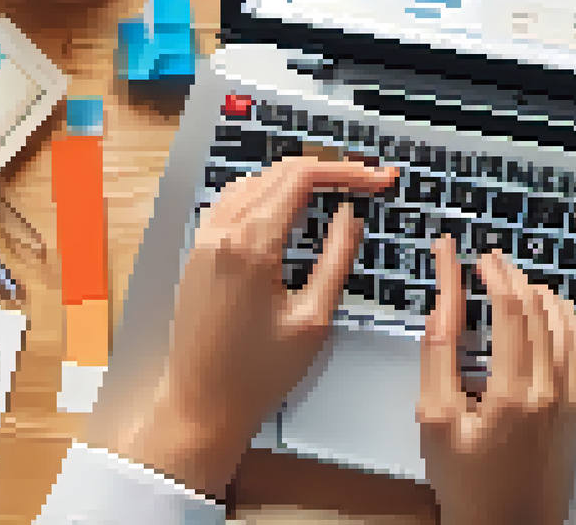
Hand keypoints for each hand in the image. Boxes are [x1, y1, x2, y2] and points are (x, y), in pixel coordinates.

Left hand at [117, 156, 397, 498]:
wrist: (201, 403)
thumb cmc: (255, 374)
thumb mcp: (312, 318)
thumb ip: (335, 259)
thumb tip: (349, 218)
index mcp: (250, 245)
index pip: (303, 179)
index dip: (348, 172)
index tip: (378, 179)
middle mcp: (222, 232)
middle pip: (280, 173)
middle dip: (328, 172)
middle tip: (366, 183)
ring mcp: (205, 239)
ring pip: (256, 181)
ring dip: (296, 179)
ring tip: (334, 191)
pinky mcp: (198, 251)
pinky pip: (233, 201)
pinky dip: (265, 193)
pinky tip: (286, 208)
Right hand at [418, 236, 575, 524]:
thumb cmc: (467, 484)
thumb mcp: (435, 421)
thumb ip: (437, 361)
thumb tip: (440, 310)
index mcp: (512, 392)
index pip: (509, 309)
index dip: (492, 274)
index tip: (474, 257)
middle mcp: (550, 391)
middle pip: (538, 309)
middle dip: (513, 276)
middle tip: (491, 262)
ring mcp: (570, 400)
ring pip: (565, 323)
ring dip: (541, 294)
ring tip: (516, 282)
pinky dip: (565, 321)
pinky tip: (547, 314)